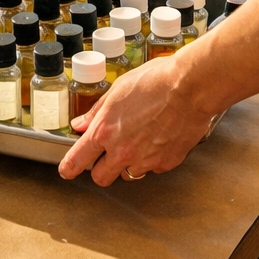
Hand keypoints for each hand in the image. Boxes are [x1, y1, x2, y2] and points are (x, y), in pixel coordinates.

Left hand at [57, 53, 217, 185]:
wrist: (191, 87)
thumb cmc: (157, 81)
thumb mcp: (119, 89)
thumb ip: (97, 112)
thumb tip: (82, 124)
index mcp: (105, 131)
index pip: (77, 159)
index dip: (69, 167)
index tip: (67, 170)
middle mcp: (122, 151)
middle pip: (101, 177)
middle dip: (101, 168)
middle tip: (107, 155)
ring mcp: (145, 161)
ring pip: (128, 174)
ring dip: (129, 163)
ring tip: (140, 141)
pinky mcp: (165, 164)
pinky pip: (153, 168)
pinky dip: (153, 158)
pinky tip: (159, 139)